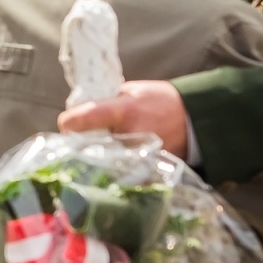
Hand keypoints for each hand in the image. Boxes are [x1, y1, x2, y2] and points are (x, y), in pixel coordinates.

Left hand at [56, 80, 188, 158]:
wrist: (195, 121)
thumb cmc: (161, 100)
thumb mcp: (131, 91)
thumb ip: (106, 102)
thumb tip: (82, 112)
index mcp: (124, 110)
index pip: (82, 118)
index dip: (68, 121)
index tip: (67, 124)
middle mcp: (129, 134)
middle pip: (86, 145)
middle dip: (81, 141)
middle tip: (84, 137)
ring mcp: (137, 156)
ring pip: (100, 161)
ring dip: (95, 156)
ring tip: (101, 147)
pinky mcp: (145, 171)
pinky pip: (118, 171)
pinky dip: (113, 166)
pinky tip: (117, 157)